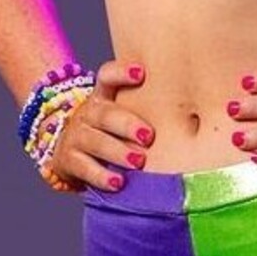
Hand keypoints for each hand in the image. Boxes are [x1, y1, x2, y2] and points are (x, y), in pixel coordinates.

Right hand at [49, 59, 154, 191]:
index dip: (121, 72)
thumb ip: (143, 109)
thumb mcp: (119, 114)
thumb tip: (189, 116)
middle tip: (148, 136)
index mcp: (102, 96)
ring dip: (118, 152)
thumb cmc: (108, 131)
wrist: (67, 152)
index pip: (107, 76)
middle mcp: (87, 112)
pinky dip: (101, 176)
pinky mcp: (67, 160)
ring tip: (138, 162)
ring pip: (95, 141)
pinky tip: (118, 182)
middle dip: (127, 124)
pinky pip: (84, 167)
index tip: (141, 73)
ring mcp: (75, 136)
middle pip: (105, 114)